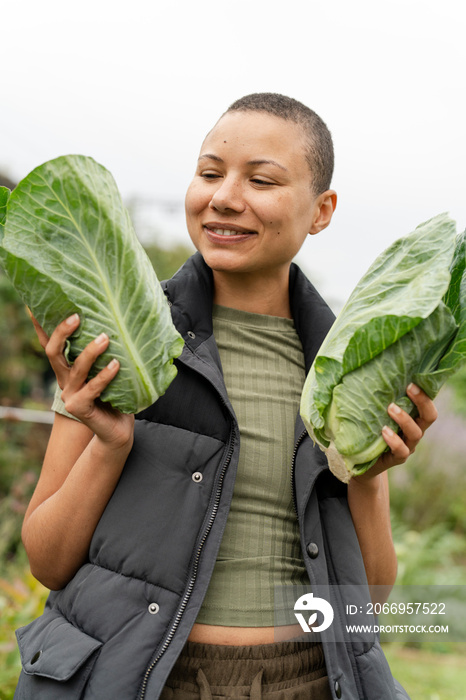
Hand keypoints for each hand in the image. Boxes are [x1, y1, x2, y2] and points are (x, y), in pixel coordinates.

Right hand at [29, 311, 133, 448]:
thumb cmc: (114, 396)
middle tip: (77, 316)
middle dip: (61, 331)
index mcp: (67, 368)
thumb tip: (117, 322)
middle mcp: (64, 379)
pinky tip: (116, 364)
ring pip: (77, 368)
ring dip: (91, 351)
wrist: (116, 430)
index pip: (50, 342)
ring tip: (105, 338)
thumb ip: (106, 353)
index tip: (34, 305)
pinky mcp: (79, 408)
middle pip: (54, 351)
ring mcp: (70, 394)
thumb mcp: (107, 371)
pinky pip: (93, 388)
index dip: (40, 325)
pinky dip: (105, 375)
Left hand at [354, 383, 437, 481]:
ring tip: (391, 408)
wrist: (357, 461)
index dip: (424, 393)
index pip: (425, 404)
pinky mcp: (397, 458)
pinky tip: (384, 431)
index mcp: (411, 418)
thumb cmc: (364, 430)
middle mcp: (412, 431)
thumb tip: (357, 374)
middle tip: (409, 388)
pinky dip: (394, 440)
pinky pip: (401, 450)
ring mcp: (407, 445)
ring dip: (405, 419)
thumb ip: (371, 399)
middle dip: (422, 401)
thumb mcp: (369, 413)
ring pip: (416, 433)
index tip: (412, 381)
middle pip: (429, 417)